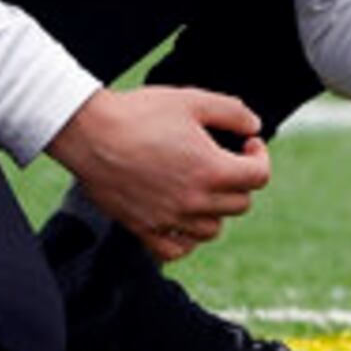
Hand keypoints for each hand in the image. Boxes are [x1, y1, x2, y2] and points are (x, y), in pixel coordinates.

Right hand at [44, 84, 271, 261]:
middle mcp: (193, 202)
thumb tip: (253, 126)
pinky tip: (182, 215)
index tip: (246, 144)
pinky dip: (186, 238)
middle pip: (240, 204)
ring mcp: (167, 220)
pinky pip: (177, 250)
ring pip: (212, 230)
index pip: (259, 177)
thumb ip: (233, 112)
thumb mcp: (193, 100)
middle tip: (224, 160)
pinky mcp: (143, 229)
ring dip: (216, 209)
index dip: (260, 156)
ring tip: (202, 185)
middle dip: (239, 180)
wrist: (90, 134)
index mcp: (211, 170)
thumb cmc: (140, 114)